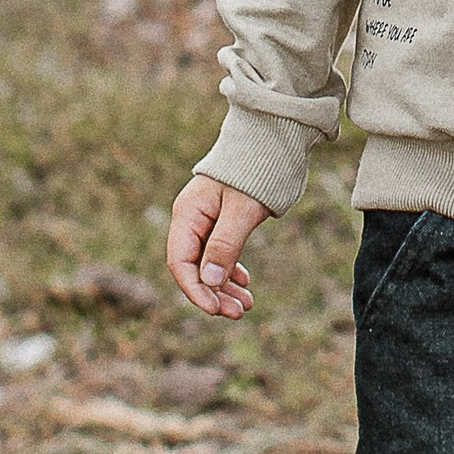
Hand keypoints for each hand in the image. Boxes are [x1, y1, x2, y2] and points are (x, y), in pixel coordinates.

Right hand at [167, 176, 267, 320]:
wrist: (272, 141)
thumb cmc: (255, 172)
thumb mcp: (242, 211)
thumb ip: (225, 244)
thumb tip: (209, 281)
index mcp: (188, 214)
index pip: (180, 263)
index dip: (195, 290)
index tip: (215, 309)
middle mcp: (192, 219)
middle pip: (194, 267)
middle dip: (214, 293)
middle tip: (238, 313)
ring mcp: (207, 221)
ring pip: (209, 263)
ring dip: (224, 286)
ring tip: (246, 305)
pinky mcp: (223, 221)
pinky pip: (221, 253)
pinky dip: (232, 271)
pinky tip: (245, 284)